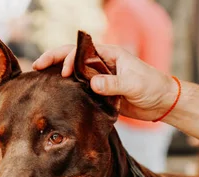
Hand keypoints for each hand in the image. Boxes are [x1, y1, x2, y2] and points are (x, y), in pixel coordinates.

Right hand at [32, 44, 178, 121]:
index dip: (67, 57)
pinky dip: (68, 93)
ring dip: (58, 77)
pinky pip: (80, 92)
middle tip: (36, 67)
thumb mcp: (133, 83)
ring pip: (74, 76)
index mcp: (108, 55)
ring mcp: (100, 80)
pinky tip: (56, 98)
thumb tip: (92, 84)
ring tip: (40, 82)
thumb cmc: (152, 87)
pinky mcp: (100, 95)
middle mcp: (101, 65)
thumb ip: (112, 84)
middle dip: (53, 61)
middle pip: (72, 59)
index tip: (62, 72)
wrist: (162, 103)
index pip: (80, 50)